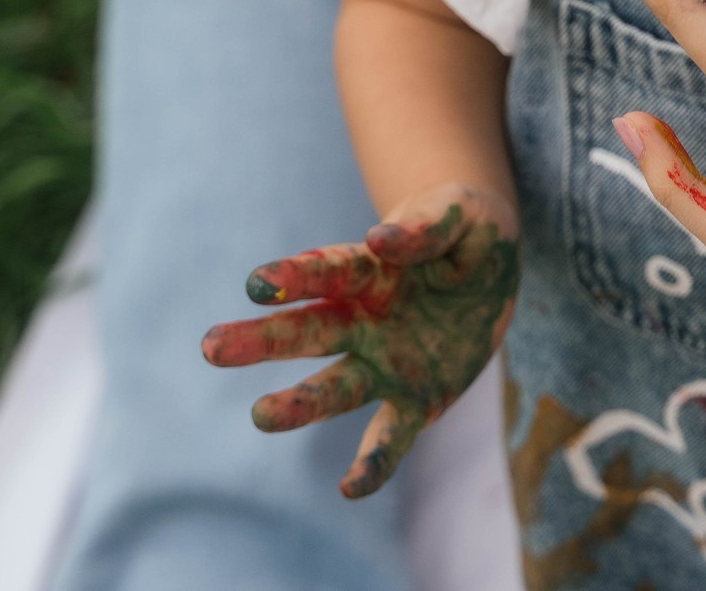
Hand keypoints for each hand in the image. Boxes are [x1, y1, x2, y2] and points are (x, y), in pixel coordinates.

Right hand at [200, 183, 517, 496]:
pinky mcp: (417, 402)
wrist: (494, 270)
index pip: (328, 271)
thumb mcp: (464, 216)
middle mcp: (366, 321)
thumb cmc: (468, 232)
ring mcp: (386, 365)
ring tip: (261, 416)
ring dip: (301, 404)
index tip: (258, 283)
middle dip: (263, 340)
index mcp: (371, 270)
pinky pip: (392, 437)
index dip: (296, 276)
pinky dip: (373, 464)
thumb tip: (380, 239)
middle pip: (310, 331)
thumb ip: (428, 227)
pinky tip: (351, 488)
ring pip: (337, 388)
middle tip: (211, 347)